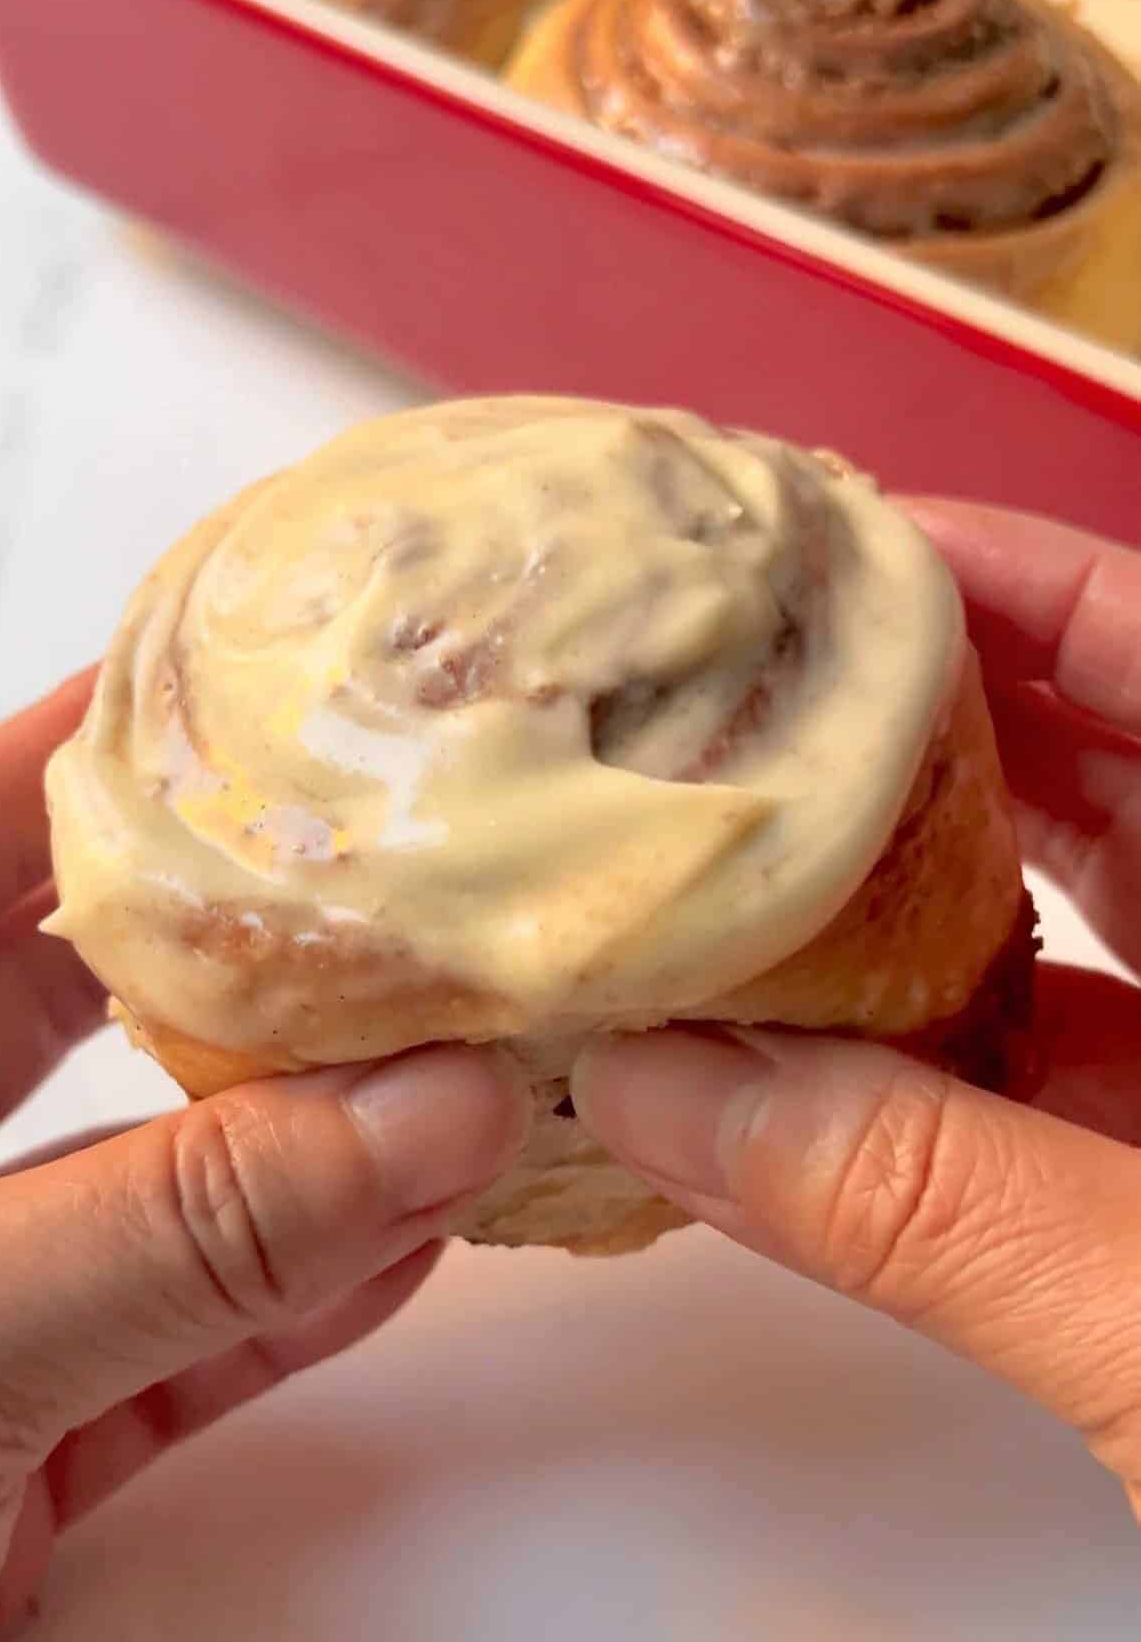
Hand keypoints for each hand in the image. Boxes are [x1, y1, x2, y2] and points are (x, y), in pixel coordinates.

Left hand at [0, 674, 526, 1640]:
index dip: (78, 760)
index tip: (232, 685)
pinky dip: (279, 1307)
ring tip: (443, 1062)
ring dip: (293, 1143)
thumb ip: (172, 1235)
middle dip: (228, 950)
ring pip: (130, 1187)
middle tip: (381, 869)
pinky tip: (397, 1239)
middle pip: (49, 1006)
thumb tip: (429, 1113)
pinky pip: (155, 1347)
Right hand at [572, 504, 1140, 1517]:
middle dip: (929, 727)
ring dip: (920, 899)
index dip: (1020, 580)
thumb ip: (930, 1203)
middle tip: (747, 696)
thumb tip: (657, 1094)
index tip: (846, 549)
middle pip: (1116, 775)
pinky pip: (1079, 1070)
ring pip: (1089, 928)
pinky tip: (816, 1066)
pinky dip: (952, 1059)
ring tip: (745, 861)